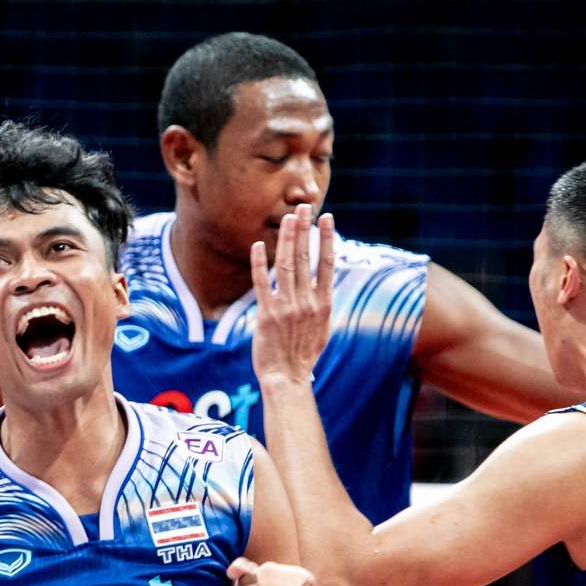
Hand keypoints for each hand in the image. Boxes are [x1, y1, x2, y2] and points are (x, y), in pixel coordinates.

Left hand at [248, 204, 333, 386]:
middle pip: (306, 258)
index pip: (327, 263)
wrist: (288, 377)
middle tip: (304, 208)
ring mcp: (287, 308)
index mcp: (324, 303)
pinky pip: (262, 284)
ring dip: (286, 239)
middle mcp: (308, 302)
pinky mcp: (267, 315)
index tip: (327, 218)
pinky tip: (257, 245)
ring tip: (288, 219)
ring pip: (286, 266)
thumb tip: (323, 284)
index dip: (327, 238)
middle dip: (305, 230)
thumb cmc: (304, 354)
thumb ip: (322, 304)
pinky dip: (259, 263)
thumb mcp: (323, 328)